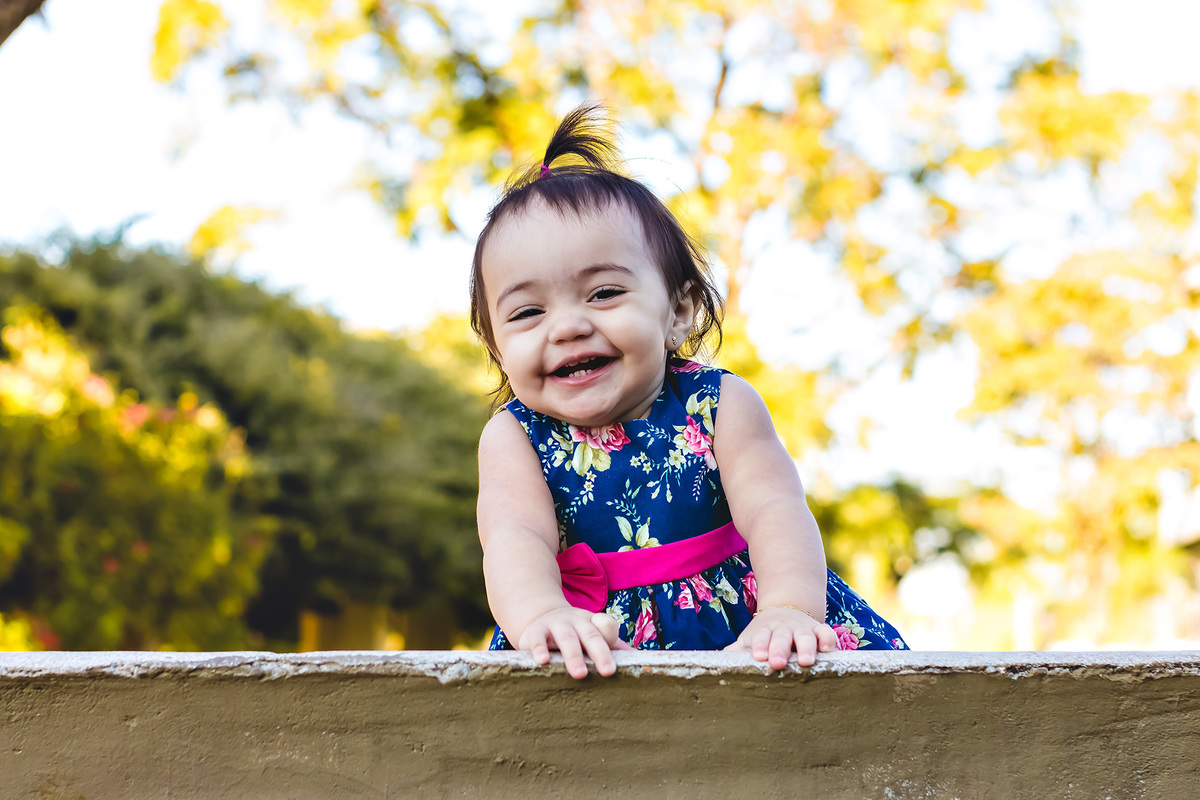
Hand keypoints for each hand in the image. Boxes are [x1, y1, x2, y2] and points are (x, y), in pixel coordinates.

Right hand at [517, 607, 633, 678]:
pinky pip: (537, 638)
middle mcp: (576, 621)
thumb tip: (640, 660)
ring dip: (573, 655)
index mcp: (593, 622)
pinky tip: (542, 661)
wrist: (540, 618)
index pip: (607, 625)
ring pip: (567, 638)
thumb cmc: (575, 634)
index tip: (616, 659)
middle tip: (608, 672)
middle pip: (591, 635)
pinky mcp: (535, 631)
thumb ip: (613, 647)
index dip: (611, 638)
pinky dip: (539, 648)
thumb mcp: (592, 636)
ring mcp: (555, 624)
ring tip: (579, 674)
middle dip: (600, 652)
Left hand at [724, 606, 836, 668]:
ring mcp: (802, 629)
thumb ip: (737, 651)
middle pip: (781, 637)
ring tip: (806, 661)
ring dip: (806, 647)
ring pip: (805, 636)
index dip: (759, 645)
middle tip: (777, 662)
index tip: (758, 656)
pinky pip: (826, 632)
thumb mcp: (750, 640)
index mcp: (764, 631)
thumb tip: (716, 663)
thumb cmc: (764, 635)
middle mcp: (783, 629)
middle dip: (779, 649)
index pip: (760, 636)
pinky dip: (828, 639)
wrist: (785, 609)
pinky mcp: (818, 631)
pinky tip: (827, 650)